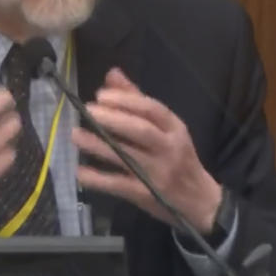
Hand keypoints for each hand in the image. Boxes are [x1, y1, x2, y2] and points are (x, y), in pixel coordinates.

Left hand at [72, 68, 221, 232]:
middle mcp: (169, 148)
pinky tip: (80, 172)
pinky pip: (119, 185)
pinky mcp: (146, 195)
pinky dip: (98, 179)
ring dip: (98, 145)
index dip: (126, 101)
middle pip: (141, 131)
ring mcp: (158, 173)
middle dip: (113, 119)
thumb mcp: (166, 129)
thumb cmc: (178, 158)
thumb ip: (137, 100)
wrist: (200, 201)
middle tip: (88, 111)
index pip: (153, 109)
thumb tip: (112, 73)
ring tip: (75, 134)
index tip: (101, 95)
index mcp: (175, 128)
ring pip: (127, 156)